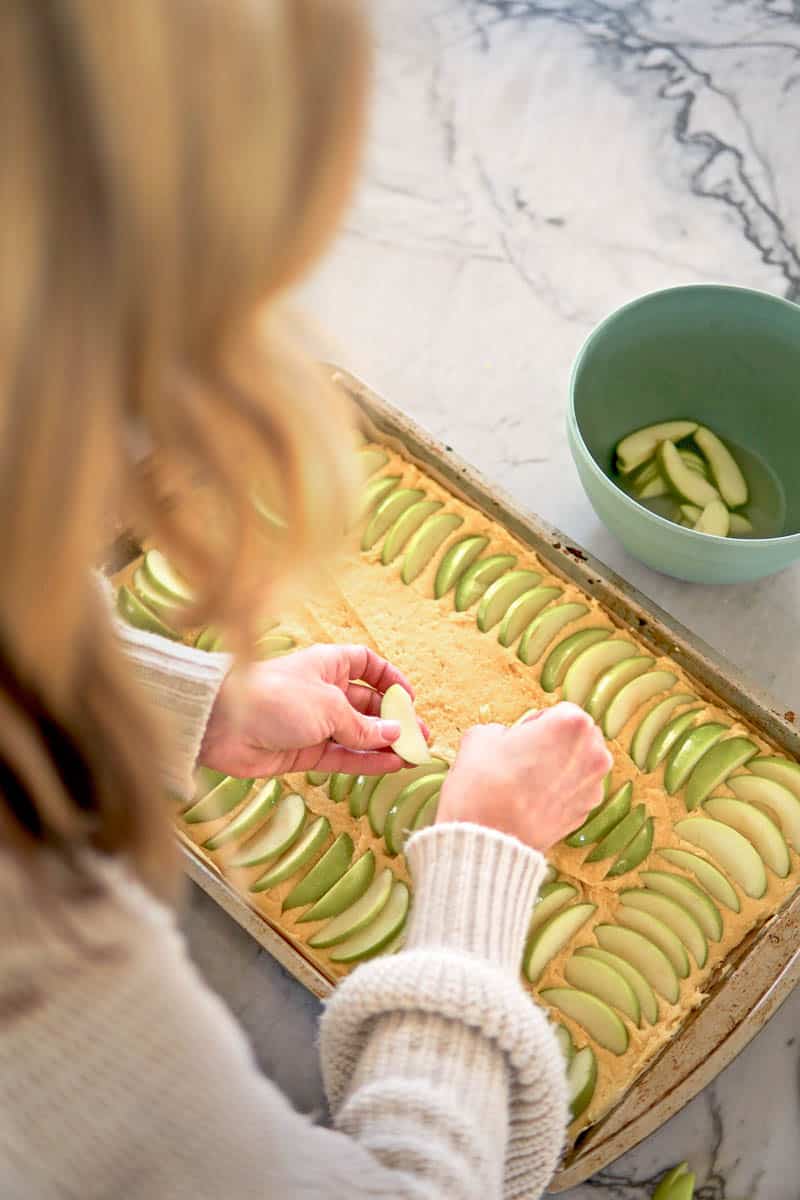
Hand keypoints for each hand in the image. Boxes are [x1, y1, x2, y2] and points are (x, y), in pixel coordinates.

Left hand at [199, 644, 426, 778]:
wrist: (222, 724)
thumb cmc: (274, 698)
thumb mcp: (329, 706)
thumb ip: (363, 725)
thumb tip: (394, 733)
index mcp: (328, 665)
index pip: (366, 665)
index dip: (388, 679)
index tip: (408, 698)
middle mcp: (323, 691)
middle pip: (366, 704)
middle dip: (393, 720)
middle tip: (419, 736)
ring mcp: (313, 723)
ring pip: (357, 734)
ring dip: (384, 745)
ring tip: (412, 756)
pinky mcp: (303, 752)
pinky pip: (342, 755)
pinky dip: (366, 761)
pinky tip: (389, 765)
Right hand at [436, 703, 612, 851]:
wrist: (486, 841)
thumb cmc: (482, 785)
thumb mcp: (480, 736)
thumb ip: (503, 730)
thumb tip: (507, 739)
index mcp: (571, 724)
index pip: (560, 710)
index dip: (536, 723)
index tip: (519, 738)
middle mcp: (592, 753)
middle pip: (577, 736)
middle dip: (555, 742)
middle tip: (524, 758)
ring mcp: (593, 786)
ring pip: (579, 764)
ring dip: (560, 766)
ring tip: (527, 781)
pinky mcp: (586, 813)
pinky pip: (575, 791)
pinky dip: (560, 792)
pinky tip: (533, 801)